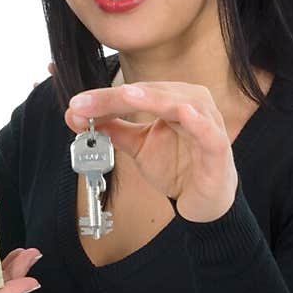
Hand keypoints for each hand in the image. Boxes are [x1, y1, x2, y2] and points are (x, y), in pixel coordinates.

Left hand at [65, 82, 237, 222]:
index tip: (75, 104)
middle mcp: (191, 103)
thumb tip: (77, 115)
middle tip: (83, 104)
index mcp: (172, 98)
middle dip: (114, 97)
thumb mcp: (138, 146)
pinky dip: (197, 122)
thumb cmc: (178, 166)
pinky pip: (208, 132)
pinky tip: (184, 114)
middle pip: (150, 93)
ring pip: (177, 104)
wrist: (203, 200)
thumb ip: (113, 129)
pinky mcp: (218, 148)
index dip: (103, 97)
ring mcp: (207, 123)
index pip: (134, 92)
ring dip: (151, 99)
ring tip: (126, 96)